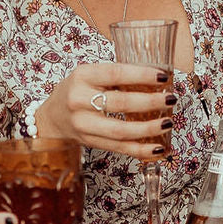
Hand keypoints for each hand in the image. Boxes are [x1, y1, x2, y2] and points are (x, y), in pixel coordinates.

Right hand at [34, 61, 175, 155]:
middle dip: (150, 102)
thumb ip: (115, 76)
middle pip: (120, 103)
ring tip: (167, 122)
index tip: (163, 77)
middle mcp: (79, 100)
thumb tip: (156, 78)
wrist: (52, 118)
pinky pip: (119, 148)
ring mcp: (83, 124)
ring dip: (148, 128)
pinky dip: (141, 150)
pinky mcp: (90, 142)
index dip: (141, 75)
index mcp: (82, 76)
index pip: (115, 74)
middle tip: (170, 99)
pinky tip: (158, 148)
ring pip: (120, 130)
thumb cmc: (77, 91)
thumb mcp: (89, 75)